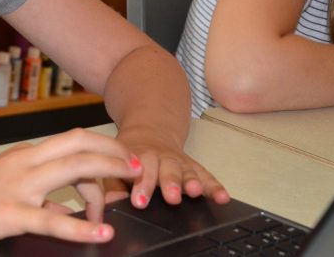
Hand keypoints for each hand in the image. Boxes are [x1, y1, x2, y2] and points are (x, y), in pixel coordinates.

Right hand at [0, 128, 141, 248]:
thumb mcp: (4, 182)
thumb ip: (34, 186)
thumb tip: (64, 200)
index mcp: (25, 155)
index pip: (73, 141)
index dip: (104, 148)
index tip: (124, 161)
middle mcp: (25, 163)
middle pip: (79, 146)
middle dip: (114, 154)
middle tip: (138, 168)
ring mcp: (18, 187)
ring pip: (72, 171)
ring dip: (107, 178)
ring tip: (130, 192)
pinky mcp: (9, 214)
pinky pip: (52, 219)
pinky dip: (81, 227)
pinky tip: (101, 233)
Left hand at [107, 125, 229, 209]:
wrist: (148, 131)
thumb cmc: (130, 155)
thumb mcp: (116, 163)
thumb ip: (113, 183)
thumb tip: (110, 201)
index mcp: (139, 155)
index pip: (140, 169)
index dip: (141, 184)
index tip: (139, 201)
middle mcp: (161, 157)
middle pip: (166, 169)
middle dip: (170, 183)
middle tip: (172, 197)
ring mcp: (178, 161)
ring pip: (187, 171)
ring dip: (192, 182)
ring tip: (195, 192)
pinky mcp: (193, 166)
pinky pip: (205, 175)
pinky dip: (215, 186)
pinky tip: (222, 197)